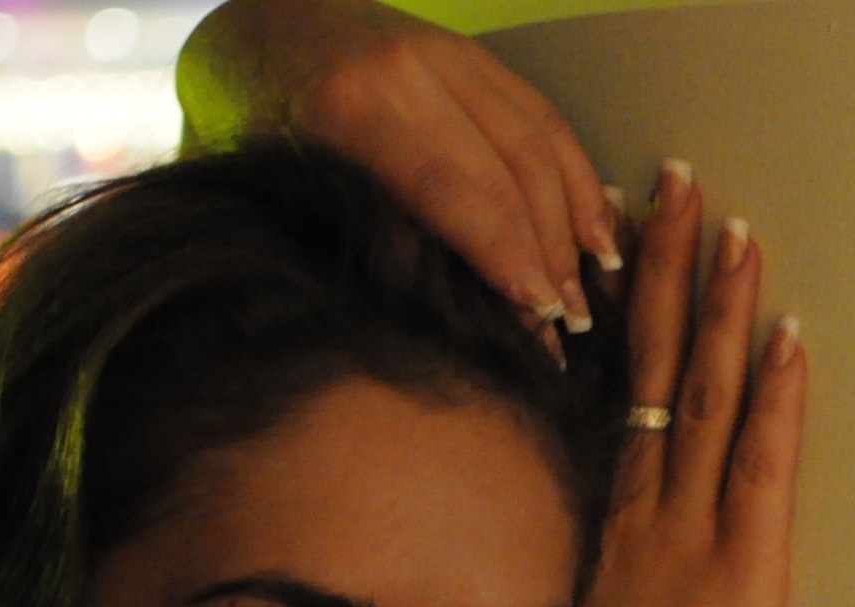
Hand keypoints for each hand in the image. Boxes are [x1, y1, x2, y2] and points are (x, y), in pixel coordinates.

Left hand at [177, 0, 620, 341]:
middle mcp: (411, 71)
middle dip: (548, 257)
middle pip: (509, 176)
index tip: (538, 318)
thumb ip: (354, 232)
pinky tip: (597, 232)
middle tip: (568, 328)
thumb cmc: (257, 116)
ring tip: (588, 294)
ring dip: (573, 226)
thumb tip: (435, 314)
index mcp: (353, 106)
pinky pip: (545, 119)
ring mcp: (452, 57)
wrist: (262, 21)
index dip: (506, 258)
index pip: (458, 193)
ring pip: (538, 148)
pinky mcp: (477, 57)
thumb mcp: (280, 182)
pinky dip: (578, 179)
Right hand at [551, 164, 806, 606]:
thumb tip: (583, 532)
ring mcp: (689, 527)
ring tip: (733, 230)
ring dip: (720, 308)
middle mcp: (636, 503)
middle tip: (674, 187)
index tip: (610, 236)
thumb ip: (581, 562)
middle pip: (650, 363)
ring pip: (703, 395)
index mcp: (596, 514)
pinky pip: (759, 463)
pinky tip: (783, 335)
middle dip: (663, 269)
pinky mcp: (744, 561)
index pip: (606, 383)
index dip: (613, 307)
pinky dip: (773, 398)